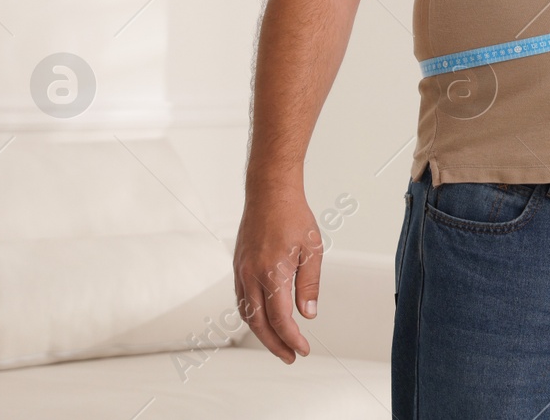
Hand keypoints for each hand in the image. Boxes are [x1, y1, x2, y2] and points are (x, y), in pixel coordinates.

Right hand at [232, 186, 322, 362]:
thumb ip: (309, 284)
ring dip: (261, 334)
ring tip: (279, 344)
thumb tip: (307, 314)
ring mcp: (241, 272)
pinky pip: (241, 300)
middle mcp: (251, 276)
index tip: (303, 350)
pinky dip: (251, 316)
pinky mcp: (238, 267)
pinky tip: (264, 321)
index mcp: (272, 273)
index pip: (280, 319)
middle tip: (291, 357)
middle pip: (259, 324)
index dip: (292, 339)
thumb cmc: (294, 217)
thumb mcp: (312, 250)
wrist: (269, 193)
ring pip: (246, 314)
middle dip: (275, 345)